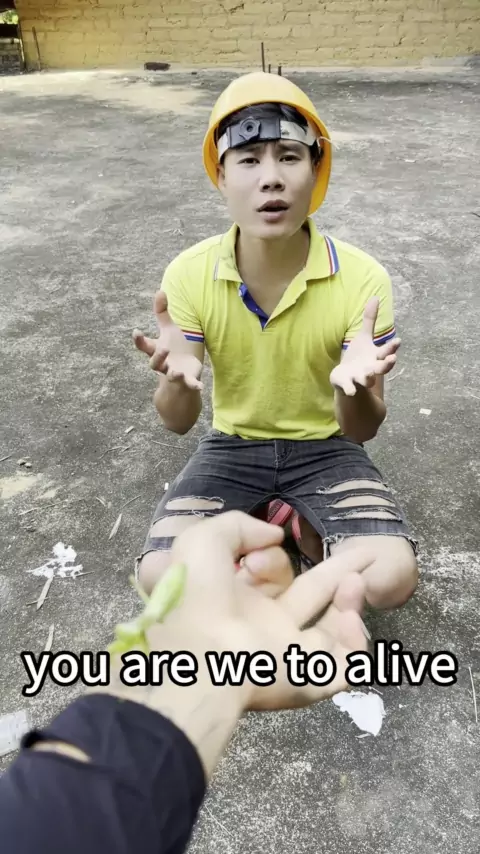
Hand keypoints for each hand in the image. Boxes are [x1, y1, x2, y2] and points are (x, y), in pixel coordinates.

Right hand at [133, 290, 202, 390]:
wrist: (184, 370)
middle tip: (164, 348)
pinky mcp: (187, 380)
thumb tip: (160, 290)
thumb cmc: (174, 347)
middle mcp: (162, 363)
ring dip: (173, 374)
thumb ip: (162, 313)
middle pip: (155, 363)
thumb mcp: (168, 330)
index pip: (144, 346)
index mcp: (156, 350)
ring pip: (171, 375)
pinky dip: (194, 385)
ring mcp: (174, 373)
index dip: (139, 340)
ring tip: (176, 372)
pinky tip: (201, 386)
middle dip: (158, 356)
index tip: (136, 332)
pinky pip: (190, 384)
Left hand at [145, 511, 370, 710]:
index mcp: (240, 602)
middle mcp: (266, 629)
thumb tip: (275, 535)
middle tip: (367, 552)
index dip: (274, 562)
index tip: (258, 556)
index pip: (273, 578)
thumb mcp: (203, 542)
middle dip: (341, 571)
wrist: (199, 656)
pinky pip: (345, 667)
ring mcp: (289, 657)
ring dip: (350, 602)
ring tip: (356, 580)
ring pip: (333, 631)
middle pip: (313, 597)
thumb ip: (238, 526)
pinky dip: (355, 642)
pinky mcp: (309, 682)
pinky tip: (350, 616)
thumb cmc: (197, 598)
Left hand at [330, 297, 400, 395]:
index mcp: (375, 357)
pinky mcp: (348, 385)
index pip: (386, 352)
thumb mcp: (364, 337)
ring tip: (369, 375)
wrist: (346, 377)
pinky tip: (350, 391)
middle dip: (387, 364)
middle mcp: (371, 369)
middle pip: (381, 367)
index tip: (398, 341)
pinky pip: (350, 388)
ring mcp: (360, 378)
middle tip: (393, 359)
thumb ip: (370, 320)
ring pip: (367, 380)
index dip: (392, 347)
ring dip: (369, 378)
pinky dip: (350, 390)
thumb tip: (375, 297)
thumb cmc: (359, 357)